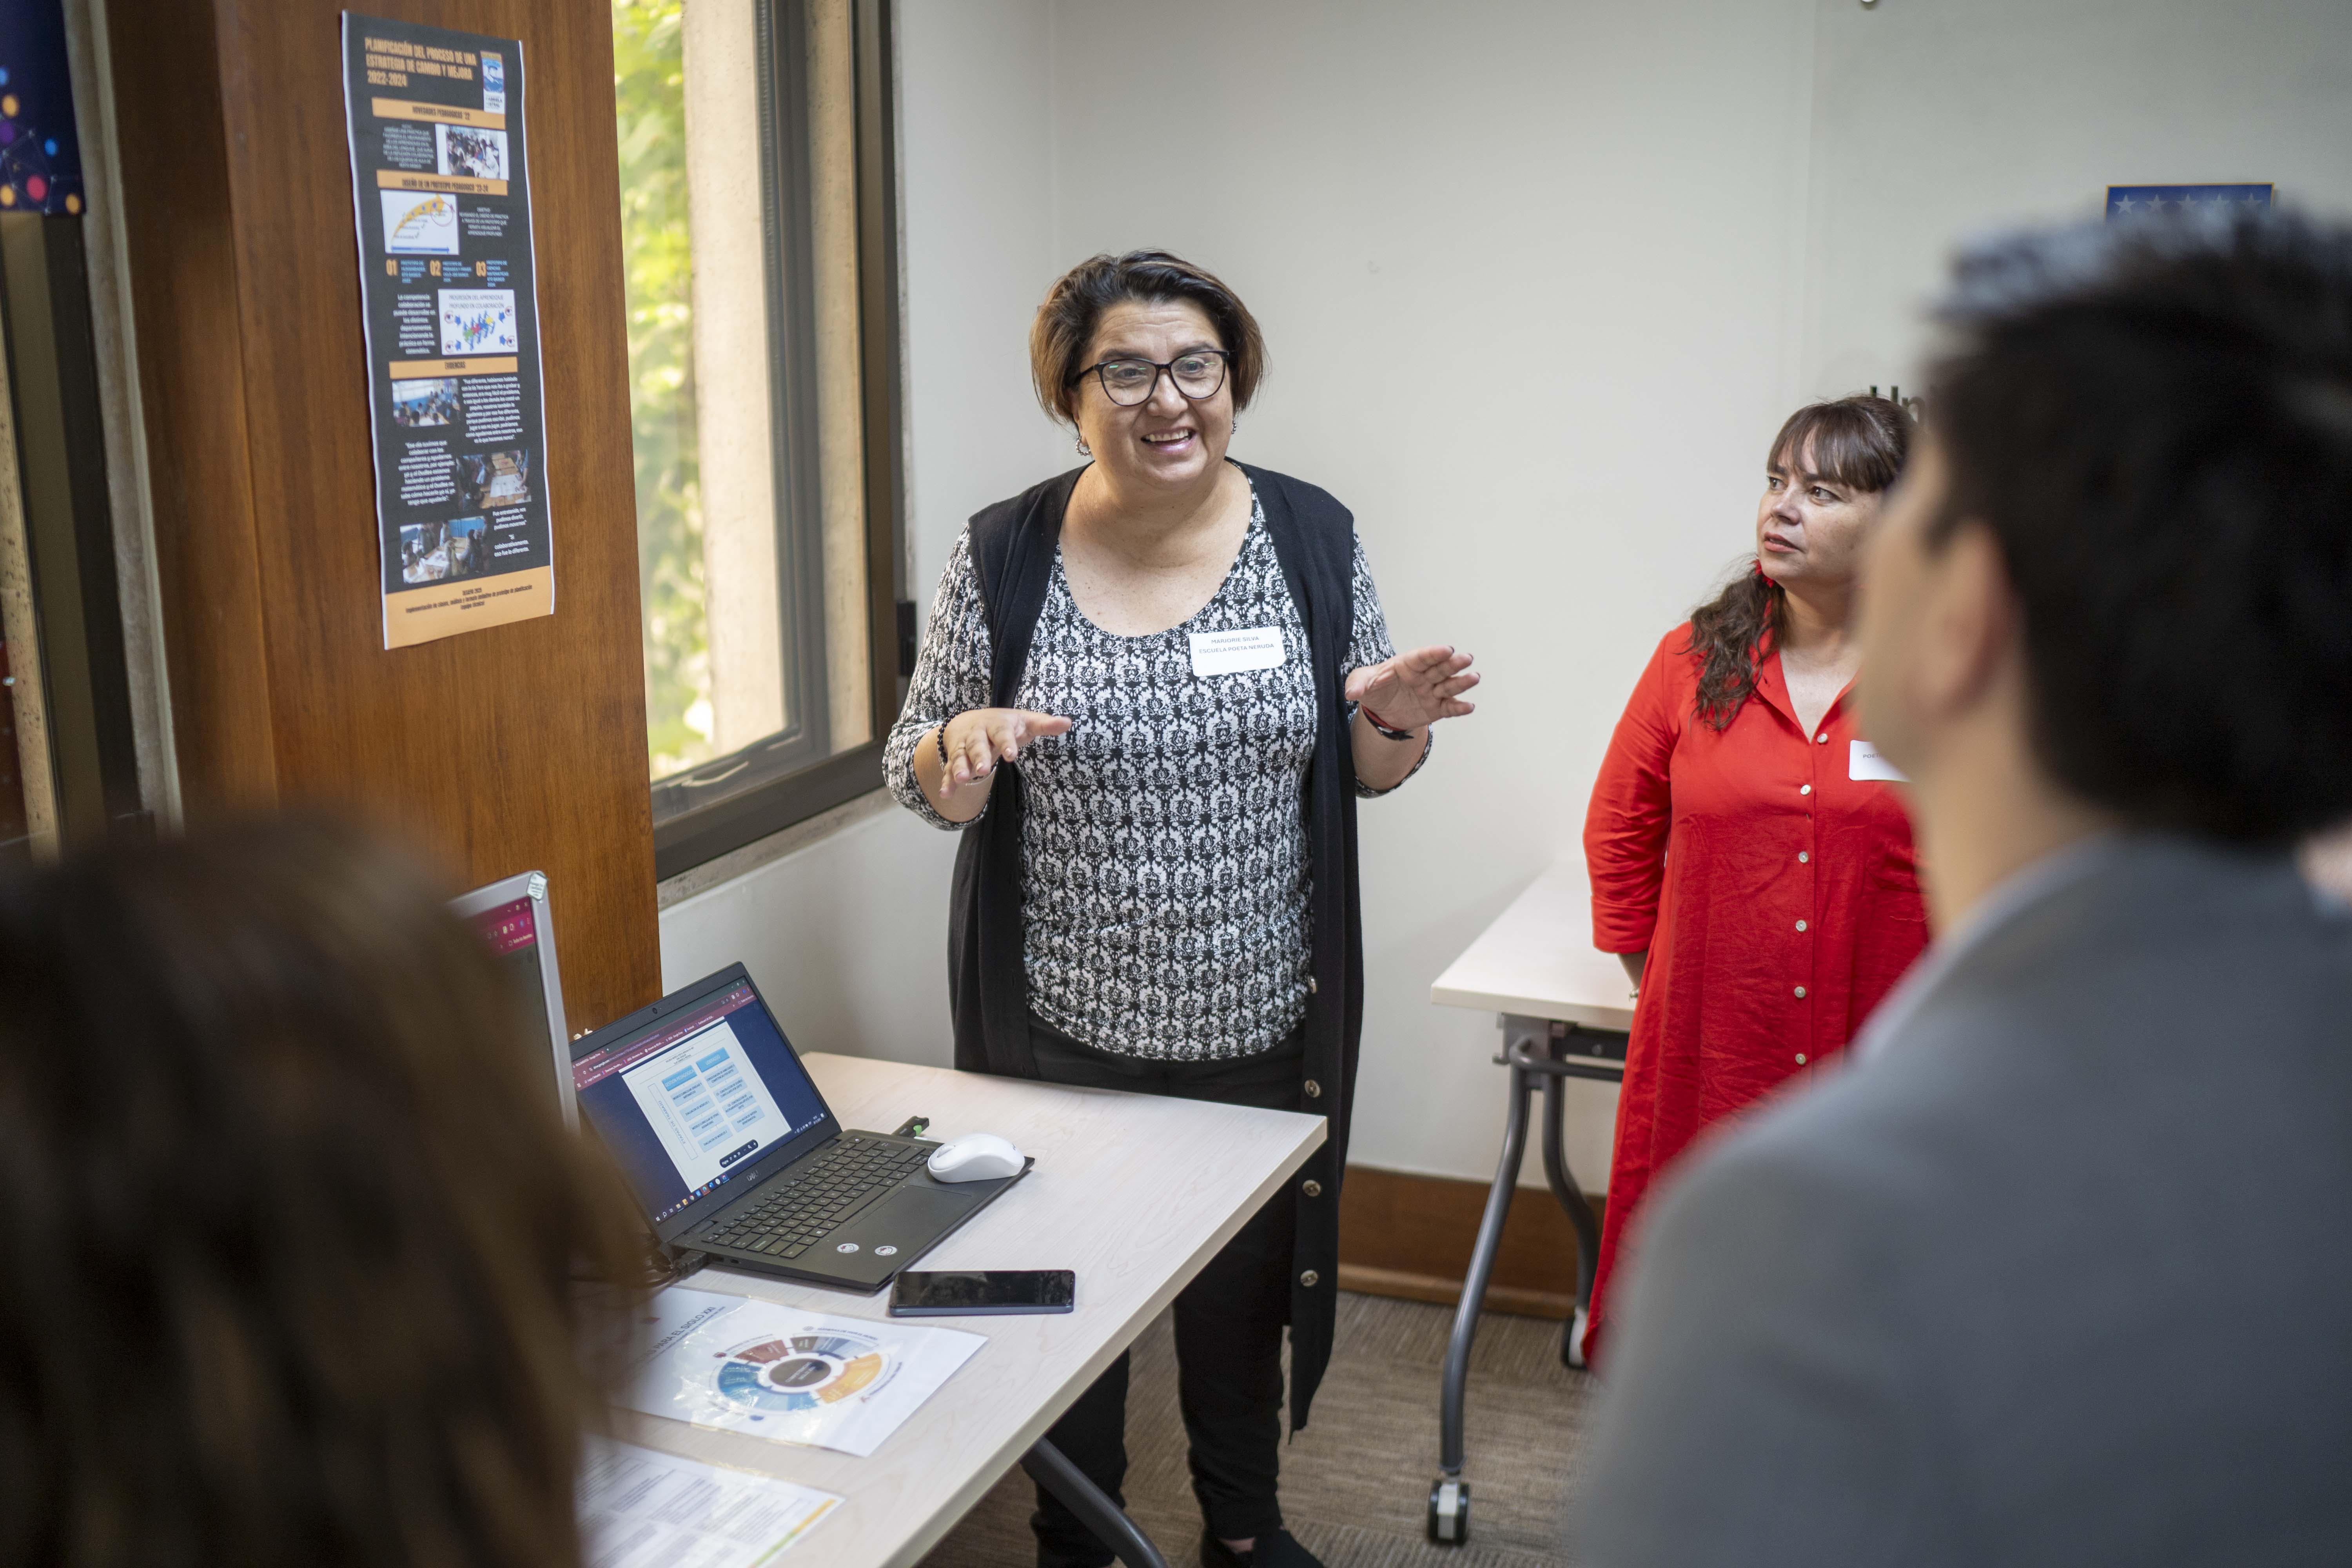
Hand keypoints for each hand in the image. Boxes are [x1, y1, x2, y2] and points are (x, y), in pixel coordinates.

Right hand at [939, 707, 1072, 788]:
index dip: (1007, 743)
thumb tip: (1067, 722)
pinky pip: (949, 770)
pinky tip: (946, 794)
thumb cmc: (1006, 724)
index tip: (1012, 755)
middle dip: (979, 756)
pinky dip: (947, 782)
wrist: (971, 720)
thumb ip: (1045, 724)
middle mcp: (978, 734)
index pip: (1002, 732)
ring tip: (962, 780)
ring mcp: (964, 747)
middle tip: (982, 770)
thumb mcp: (1025, 721)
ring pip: (960, 757)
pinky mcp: (955, 759)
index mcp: (997, 724)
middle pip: (977, 744)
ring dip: (959, 768)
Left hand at [1345, 645, 1478, 730]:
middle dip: (1454, 664)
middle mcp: (1423, 676)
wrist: (1380, 710)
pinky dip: (1459, 708)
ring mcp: (1431, 692)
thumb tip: (1351, 693)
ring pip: (1449, 686)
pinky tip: (1469, 707)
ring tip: (1474, 678)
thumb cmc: (1373, 688)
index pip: (1422, 657)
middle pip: (1440, 668)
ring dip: (1462, 682)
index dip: (1434, 653)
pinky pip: (1449, 707)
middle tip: (1467, 658)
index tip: (1447, 649)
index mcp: (1407, 665)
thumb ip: (1358, 684)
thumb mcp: (1361, 683)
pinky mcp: (1435, 708)